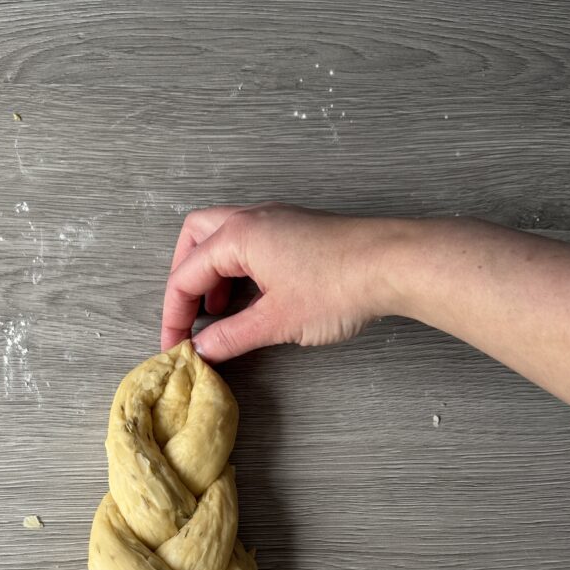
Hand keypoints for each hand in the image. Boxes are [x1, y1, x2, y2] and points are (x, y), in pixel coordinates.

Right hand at [160, 203, 405, 362]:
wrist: (394, 264)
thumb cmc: (339, 285)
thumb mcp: (275, 322)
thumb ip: (231, 337)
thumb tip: (203, 349)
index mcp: (237, 236)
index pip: (185, 276)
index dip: (175, 316)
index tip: (175, 347)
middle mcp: (252, 219)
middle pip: (195, 239)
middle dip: (184, 279)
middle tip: (188, 316)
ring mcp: (277, 221)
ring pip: (223, 238)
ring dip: (211, 273)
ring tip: (217, 312)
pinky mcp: (297, 232)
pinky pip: (251, 243)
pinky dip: (238, 269)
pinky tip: (250, 298)